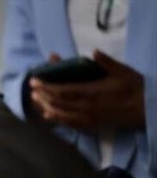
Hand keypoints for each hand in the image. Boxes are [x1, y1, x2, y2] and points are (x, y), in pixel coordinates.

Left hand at [29, 50, 144, 132]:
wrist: (146, 110)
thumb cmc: (135, 88)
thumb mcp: (123, 71)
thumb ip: (106, 62)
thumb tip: (93, 52)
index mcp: (93, 92)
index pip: (63, 90)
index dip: (47, 87)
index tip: (35, 81)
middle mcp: (87, 107)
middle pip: (58, 103)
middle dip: (43, 96)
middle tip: (32, 89)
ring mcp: (89, 118)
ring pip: (62, 114)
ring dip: (47, 107)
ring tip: (36, 101)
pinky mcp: (92, 125)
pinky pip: (71, 124)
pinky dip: (58, 119)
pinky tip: (48, 116)